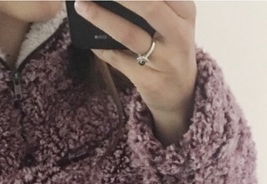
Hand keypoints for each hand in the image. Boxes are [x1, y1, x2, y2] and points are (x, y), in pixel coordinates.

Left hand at [74, 1, 196, 141]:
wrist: (181, 92)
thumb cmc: (172, 47)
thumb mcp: (174, 20)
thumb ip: (154, 4)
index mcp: (185, 11)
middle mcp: (178, 34)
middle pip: (148, 5)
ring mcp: (164, 59)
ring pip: (129, 34)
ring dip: (101, 17)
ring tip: (81, 4)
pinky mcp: (148, 79)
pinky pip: (117, 59)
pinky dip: (100, 46)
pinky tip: (87, 37)